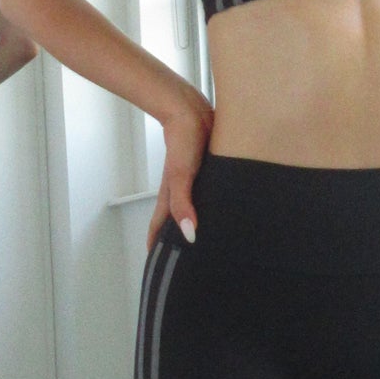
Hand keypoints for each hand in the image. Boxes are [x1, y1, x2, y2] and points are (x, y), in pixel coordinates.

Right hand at [148, 97, 213, 251]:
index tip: (157, 267)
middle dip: (176, 240)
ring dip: (195, 223)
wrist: (192, 111)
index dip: (157, 247)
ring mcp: (193, 181)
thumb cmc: (184, 141)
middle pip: (176, 221)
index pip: (160, 228)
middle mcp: (180, 192)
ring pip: (192, 209)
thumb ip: (183, 205)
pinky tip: (222, 210)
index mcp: (171, 196)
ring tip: (204, 241)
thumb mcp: (181, 176)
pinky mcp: (207, 171)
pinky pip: (207, 195)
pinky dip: (210, 207)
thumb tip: (189, 234)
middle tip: (184, 261)